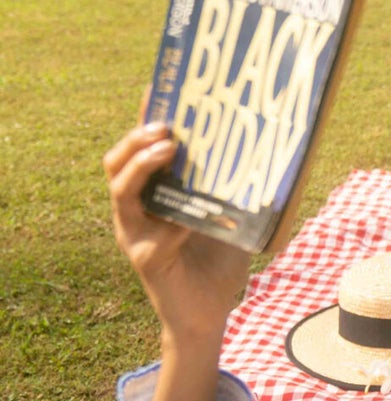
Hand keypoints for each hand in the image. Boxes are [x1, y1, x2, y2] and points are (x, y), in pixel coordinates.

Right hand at [105, 123, 249, 341]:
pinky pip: (152, 235)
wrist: (209, 314)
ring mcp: (135, 233)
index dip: (144, 117)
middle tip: (166, 122)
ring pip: (120, 189)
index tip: (158, 86)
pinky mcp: (145, 258)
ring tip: (168, 148)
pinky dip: (174, 222)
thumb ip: (234, 187)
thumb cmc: (218, 261)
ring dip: (142, 165)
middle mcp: (136, 209)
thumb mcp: (230, 213)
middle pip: (116, 161)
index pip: (141, 148)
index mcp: (153, 193)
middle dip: (137, 136)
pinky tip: (191, 219)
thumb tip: (265, 149)